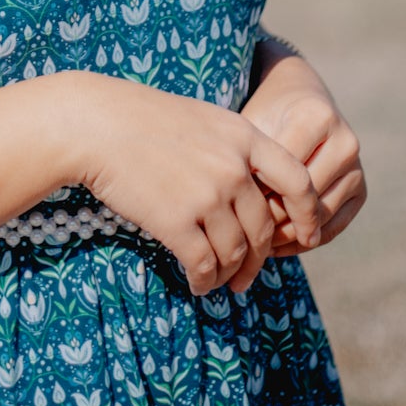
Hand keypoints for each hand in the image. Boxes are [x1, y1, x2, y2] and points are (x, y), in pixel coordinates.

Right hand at [71, 72, 323, 296]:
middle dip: (258, 261)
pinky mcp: (177, 221)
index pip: (298, 181)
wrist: (96, 125)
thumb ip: (234, 151)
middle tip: (247, 278)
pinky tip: (198, 284)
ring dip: (229, 275)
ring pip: (235, 253)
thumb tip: (254, 195)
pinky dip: (204, 281)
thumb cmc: (144, 120)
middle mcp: (233, 168)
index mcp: (244, 137)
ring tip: (219, 282)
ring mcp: (207, 196)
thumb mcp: (204, 120)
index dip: (309, 214)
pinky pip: (204, 265)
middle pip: (263, 229)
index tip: (308, 235)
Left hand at [238, 44, 366, 256]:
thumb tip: (239, 215)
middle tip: (241, 235)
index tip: (231, 210)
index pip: (285, 172)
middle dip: (271, 220)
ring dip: (288, 236)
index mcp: (317, 117)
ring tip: (256, 244)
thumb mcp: (252, 125)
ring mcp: (357, 166)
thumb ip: (250, 161)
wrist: (297, 100)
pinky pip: (334, 227)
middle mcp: (345, 141)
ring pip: (321, 217)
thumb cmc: (266, 115)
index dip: (256, 196)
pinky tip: (278, 246)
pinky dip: (306, 241)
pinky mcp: (360, 189)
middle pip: (305, 197)